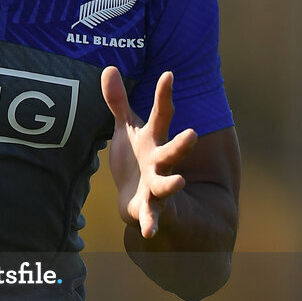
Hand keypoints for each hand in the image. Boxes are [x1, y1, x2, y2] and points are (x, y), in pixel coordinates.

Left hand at [101, 66, 197, 238]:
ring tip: (180, 182)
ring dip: (172, 183)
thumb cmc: (136, 159)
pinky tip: (148, 232)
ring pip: (166, 184)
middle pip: (172, 151)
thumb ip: (119, 101)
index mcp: (154, 140)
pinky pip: (151, 216)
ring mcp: (157, 185)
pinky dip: (150, 224)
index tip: (168, 75)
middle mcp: (160, 162)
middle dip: (181, 144)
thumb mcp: (127, 129)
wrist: (141, 198)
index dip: (164, 95)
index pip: (162, 115)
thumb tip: (109, 68)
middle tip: (192, 133)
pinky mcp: (149, 208)